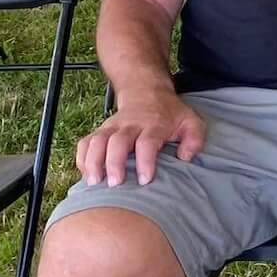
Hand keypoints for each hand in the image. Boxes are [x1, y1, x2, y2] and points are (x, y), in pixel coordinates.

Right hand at [73, 91, 204, 186]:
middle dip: (114, 163)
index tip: (145, 180)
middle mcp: (130, 125)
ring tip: (94, 182)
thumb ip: (194, 139)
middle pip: (117, 141)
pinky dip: (82, 158)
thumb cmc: (170, 113)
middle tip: (115, 184)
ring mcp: (112, 127)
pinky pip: (85, 143)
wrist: (146, 91)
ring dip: (93, 161)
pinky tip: (86, 175)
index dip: (145, 161)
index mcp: (154, 125)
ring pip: (97, 141)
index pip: (147, 142)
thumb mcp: (191, 121)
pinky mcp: (101, 130)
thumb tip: (185, 157)